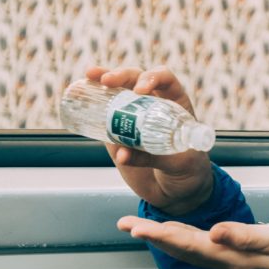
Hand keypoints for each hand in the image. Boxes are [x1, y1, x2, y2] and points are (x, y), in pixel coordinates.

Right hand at [87, 65, 213, 215]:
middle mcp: (154, 105)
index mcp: (176, 104)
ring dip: (101, 82)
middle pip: (136, 80)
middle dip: (121, 75)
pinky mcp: (118, 135)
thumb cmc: (189, 170)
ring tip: (88, 77)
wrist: (176, 192)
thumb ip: (155, 156)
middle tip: (107, 80)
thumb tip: (123, 153)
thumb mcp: (181, 163)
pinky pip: (104, 118)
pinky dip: (91, 107)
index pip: (165, 79)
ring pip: (117, 93)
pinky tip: (79, 99)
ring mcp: (134, 118)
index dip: (152, 78)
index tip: (141, 90)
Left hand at [118, 209, 268, 268]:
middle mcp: (231, 263)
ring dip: (164, 238)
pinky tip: (173, 233)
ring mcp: (235, 261)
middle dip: (155, 236)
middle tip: (125, 224)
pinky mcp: (239, 255)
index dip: (165, 236)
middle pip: (185, 249)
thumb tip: (215, 234)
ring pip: (191, 250)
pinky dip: (183, 239)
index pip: (193, 246)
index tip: (140, 227)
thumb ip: (249, 237)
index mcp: (239, 258)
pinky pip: (203, 248)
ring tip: (139, 227)